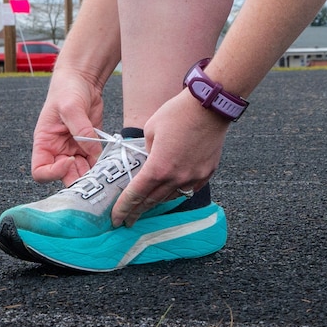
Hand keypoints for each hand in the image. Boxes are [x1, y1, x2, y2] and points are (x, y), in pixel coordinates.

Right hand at [30, 67, 106, 183]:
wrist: (82, 79)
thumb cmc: (67, 89)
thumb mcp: (71, 107)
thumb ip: (81, 130)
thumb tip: (93, 151)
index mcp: (45, 143)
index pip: (40, 171)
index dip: (53, 173)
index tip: (70, 161)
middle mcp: (57, 151)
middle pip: (64, 176)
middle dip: (78, 179)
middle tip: (94, 175)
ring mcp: (74, 150)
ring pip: (82, 173)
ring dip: (93, 175)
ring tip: (106, 171)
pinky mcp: (89, 146)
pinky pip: (94, 163)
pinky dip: (102, 166)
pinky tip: (111, 163)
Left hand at [112, 88, 229, 226]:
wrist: (210, 107)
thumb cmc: (177, 113)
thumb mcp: (151, 129)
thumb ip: (146, 151)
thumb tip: (149, 160)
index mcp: (158, 167)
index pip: (135, 195)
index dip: (123, 209)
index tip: (116, 220)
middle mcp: (176, 178)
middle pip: (152, 201)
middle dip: (138, 211)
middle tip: (128, 220)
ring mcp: (194, 177)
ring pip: (171, 197)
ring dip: (157, 202)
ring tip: (147, 206)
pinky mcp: (207, 173)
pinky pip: (189, 189)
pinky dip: (177, 191)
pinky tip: (172, 190)